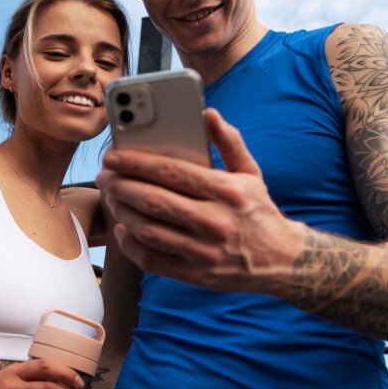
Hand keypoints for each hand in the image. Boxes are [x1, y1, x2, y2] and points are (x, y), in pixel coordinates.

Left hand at [96, 109, 303, 291]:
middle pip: (154, 200)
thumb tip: (208, 113)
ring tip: (112, 197)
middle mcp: (215, 221)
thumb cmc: (258, 211)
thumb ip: (229, 142)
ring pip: (149, 229)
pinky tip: (123, 229)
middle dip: (121, 185)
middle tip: (104, 175)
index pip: (172, 172)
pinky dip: (131, 246)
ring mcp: (204, 251)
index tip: (114, 155)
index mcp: (227, 191)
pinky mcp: (196, 275)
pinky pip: (152, 261)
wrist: (283, 261)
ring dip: (122, 211)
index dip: (137, 162)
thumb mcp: (250, 173)